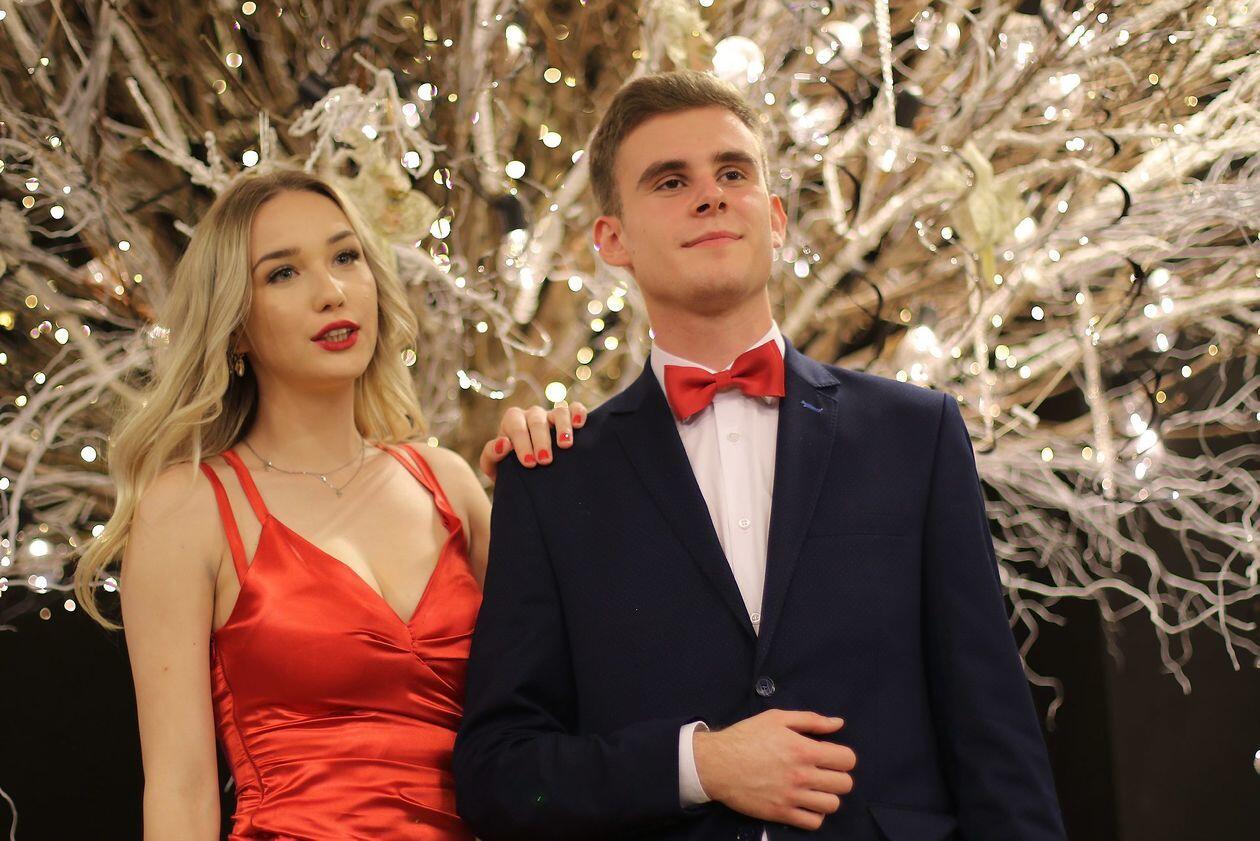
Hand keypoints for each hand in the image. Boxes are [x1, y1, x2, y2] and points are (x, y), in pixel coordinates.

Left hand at [479, 400, 587, 480]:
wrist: (529, 474)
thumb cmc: (511, 468)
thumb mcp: (494, 466)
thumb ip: (491, 454)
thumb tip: (504, 444)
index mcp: (513, 421)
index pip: (515, 426)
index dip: (522, 443)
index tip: (529, 463)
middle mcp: (533, 415)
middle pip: (537, 420)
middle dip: (541, 440)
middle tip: (545, 460)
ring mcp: (552, 415)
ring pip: (559, 411)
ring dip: (562, 427)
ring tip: (565, 445)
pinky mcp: (569, 418)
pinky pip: (575, 408)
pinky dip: (578, 413)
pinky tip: (579, 425)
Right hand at [693, 710, 855, 830]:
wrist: (716, 763)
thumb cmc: (746, 737)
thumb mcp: (776, 718)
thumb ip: (810, 720)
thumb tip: (838, 723)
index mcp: (803, 749)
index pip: (847, 759)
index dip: (843, 756)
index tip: (831, 755)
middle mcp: (802, 775)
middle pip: (844, 784)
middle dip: (838, 775)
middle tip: (823, 771)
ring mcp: (792, 797)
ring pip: (832, 805)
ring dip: (827, 795)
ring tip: (815, 788)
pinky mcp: (781, 813)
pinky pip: (814, 822)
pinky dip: (814, 814)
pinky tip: (805, 802)